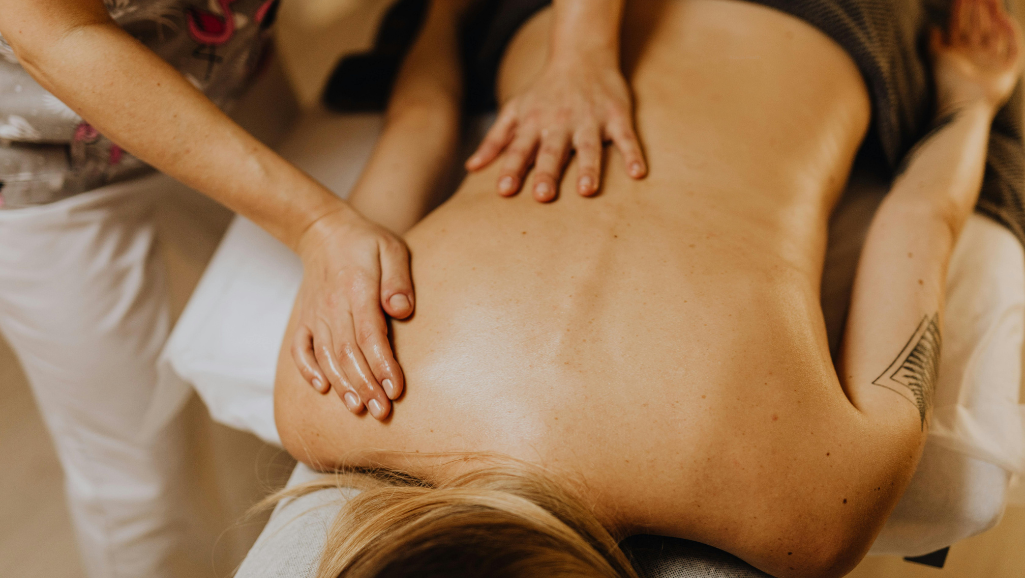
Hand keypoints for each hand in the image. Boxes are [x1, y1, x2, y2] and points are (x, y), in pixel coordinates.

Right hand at [290, 208, 413, 420]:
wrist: (322, 231)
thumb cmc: (365, 242)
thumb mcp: (391, 248)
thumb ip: (398, 280)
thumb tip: (401, 311)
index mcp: (357, 290)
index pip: (370, 336)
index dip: (382, 365)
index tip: (395, 390)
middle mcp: (333, 307)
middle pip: (348, 354)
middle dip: (366, 386)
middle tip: (382, 412)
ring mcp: (315, 315)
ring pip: (326, 356)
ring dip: (342, 385)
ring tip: (358, 409)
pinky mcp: (305, 319)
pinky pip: (301, 349)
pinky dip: (309, 370)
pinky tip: (323, 388)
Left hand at [465, 55, 645, 201]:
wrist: (581, 55)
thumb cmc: (543, 91)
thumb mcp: (514, 110)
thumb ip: (495, 140)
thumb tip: (471, 168)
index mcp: (534, 123)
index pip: (519, 149)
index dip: (512, 169)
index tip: (505, 191)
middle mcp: (560, 122)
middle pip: (552, 150)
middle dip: (547, 172)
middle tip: (543, 196)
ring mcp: (590, 119)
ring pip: (589, 146)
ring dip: (588, 168)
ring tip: (586, 191)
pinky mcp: (616, 115)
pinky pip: (626, 137)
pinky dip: (633, 154)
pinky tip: (638, 174)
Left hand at [931, 0, 1023, 114]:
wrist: (963, 105)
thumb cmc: (947, 83)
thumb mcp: (936, 58)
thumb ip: (932, 42)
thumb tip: (932, 26)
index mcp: (958, 55)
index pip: (961, 26)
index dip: (962, 10)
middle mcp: (976, 57)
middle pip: (979, 26)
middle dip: (979, 8)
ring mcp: (992, 63)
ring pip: (995, 32)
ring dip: (993, 15)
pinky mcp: (1007, 70)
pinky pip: (1012, 47)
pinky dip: (1009, 32)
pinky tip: (1003, 18)